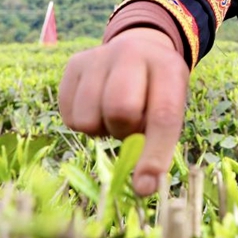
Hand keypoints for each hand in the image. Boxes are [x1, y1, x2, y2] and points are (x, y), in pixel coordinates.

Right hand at [58, 27, 189, 195]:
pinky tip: (97, 107)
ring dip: (100, 129)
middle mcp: (132, 54)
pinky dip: (82, 123)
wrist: (138, 49)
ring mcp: (100, 56)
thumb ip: (159, 143)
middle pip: (119, 111)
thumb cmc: (156, 91)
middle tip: (129, 126)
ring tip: (113, 115)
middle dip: (123, 131)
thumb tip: (143, 187)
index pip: (162, 116)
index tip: (145, 186)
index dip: (154, 155)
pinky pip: (68, 116)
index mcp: (167, 67)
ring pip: (87, 118)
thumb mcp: (169, 107)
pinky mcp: (75, 64)